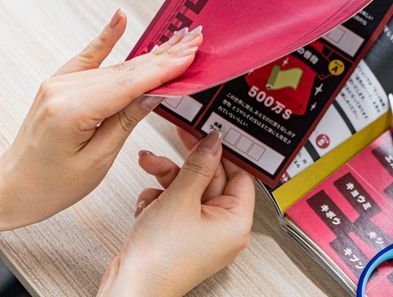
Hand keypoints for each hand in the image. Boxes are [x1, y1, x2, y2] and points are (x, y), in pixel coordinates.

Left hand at [0, 10, 202, 229]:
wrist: (13, 189)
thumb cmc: (50, 184)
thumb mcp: (98, 160)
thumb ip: (127, 121)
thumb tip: (154, 94)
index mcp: (71, 112)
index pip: (130, 84)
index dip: (164, 69)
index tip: (189, 55)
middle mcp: (62, 91)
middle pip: (126, 70)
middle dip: (165, 56)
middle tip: (194, 41)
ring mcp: (58, 84)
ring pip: (115, 66)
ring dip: (149, 55)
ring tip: (178, 42)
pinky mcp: (58, 84)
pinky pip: (88, 56)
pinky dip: (107, 38)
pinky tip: (119, 20)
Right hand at [98, 130, 254, 295]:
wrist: (129, 290)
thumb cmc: (160, 260)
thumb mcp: (181, 199)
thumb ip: (198, 166)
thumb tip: (213, 142)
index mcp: (236, 222)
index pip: (240, 175)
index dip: (224, 153)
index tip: (210, 134)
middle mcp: (222, 229)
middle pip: (211, 179)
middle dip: (187, 162)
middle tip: (179, 138)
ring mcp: (199, 233)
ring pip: (189, 189)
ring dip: (168, 176)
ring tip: (150, 164)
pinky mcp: (179, 236)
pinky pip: (175, 204)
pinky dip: (159, 198)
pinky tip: (146, 203)